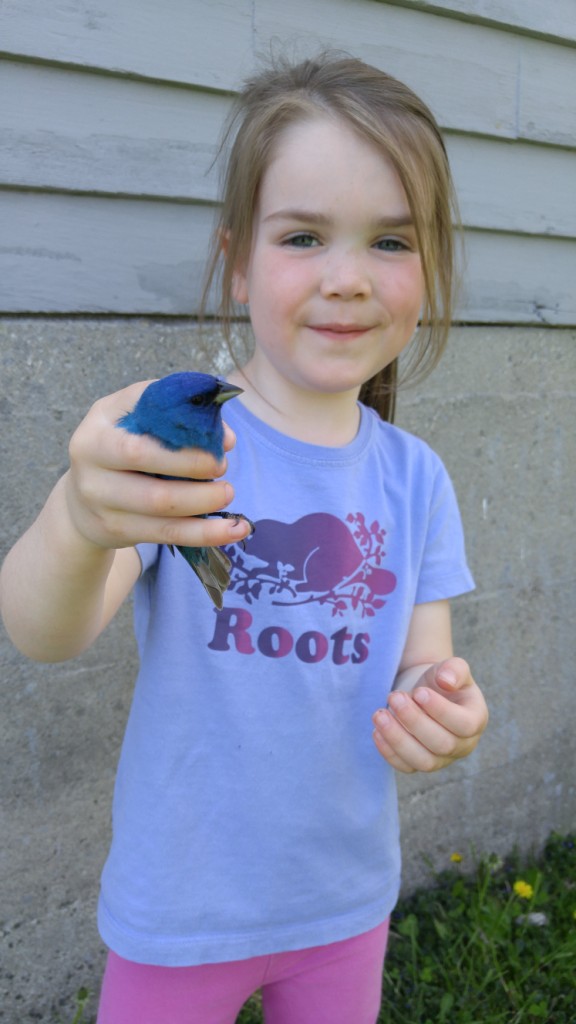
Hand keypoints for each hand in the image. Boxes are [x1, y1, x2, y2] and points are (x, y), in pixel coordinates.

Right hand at [63, 381, 248, 551]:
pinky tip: (235, 529)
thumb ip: (175, 414)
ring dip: (203, 502)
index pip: (140, 432)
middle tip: (222, 466)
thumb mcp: (133, 418)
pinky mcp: (116, 531)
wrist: (81, 501)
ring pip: (160, 507)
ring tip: (228, 494)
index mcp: (97, 431)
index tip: (219, 443)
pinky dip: (205, 533)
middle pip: (146, 464)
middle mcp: (90, 465)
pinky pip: (167, 534)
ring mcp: (100, 502)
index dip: (183, 441)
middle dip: (194, 469)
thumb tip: (226, 438)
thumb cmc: (120, 447)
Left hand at [372, 657, 487, 772]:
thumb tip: (446, 681)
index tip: (419, 692)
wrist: (424, 692)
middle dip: (414, 721)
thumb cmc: (440, 681)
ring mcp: (441, 759)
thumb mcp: (450, 667)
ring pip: (423, 761)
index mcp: (475, 720)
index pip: (464, 725)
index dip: (440, 711)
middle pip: (442, 744)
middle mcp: (462, 745)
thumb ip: (454, 669)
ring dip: (398, 739)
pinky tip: (376, 731)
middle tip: (394, 697)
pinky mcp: (418, 763)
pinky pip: (405, 766)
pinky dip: (389, 752)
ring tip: (379, 715)